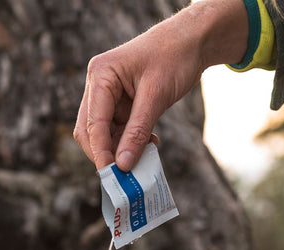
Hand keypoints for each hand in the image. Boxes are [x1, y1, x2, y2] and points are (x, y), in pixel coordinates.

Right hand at [73, 0, 248, 170]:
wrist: (193, 39)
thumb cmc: (175, 56)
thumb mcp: (156, 95)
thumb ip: (137, 131)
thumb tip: (123, 164)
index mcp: (101, 75)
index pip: (94, 123)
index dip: (100, 152)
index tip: (112, 174)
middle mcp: (98, 85)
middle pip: (90, 131)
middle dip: (105, 153)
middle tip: (123, 174)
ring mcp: (106, 96)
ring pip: (103, 134)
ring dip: (119, 149)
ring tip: (143, 156)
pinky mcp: (118, 104)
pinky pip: (117, 130)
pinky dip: (129, 142)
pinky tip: (148, 144)